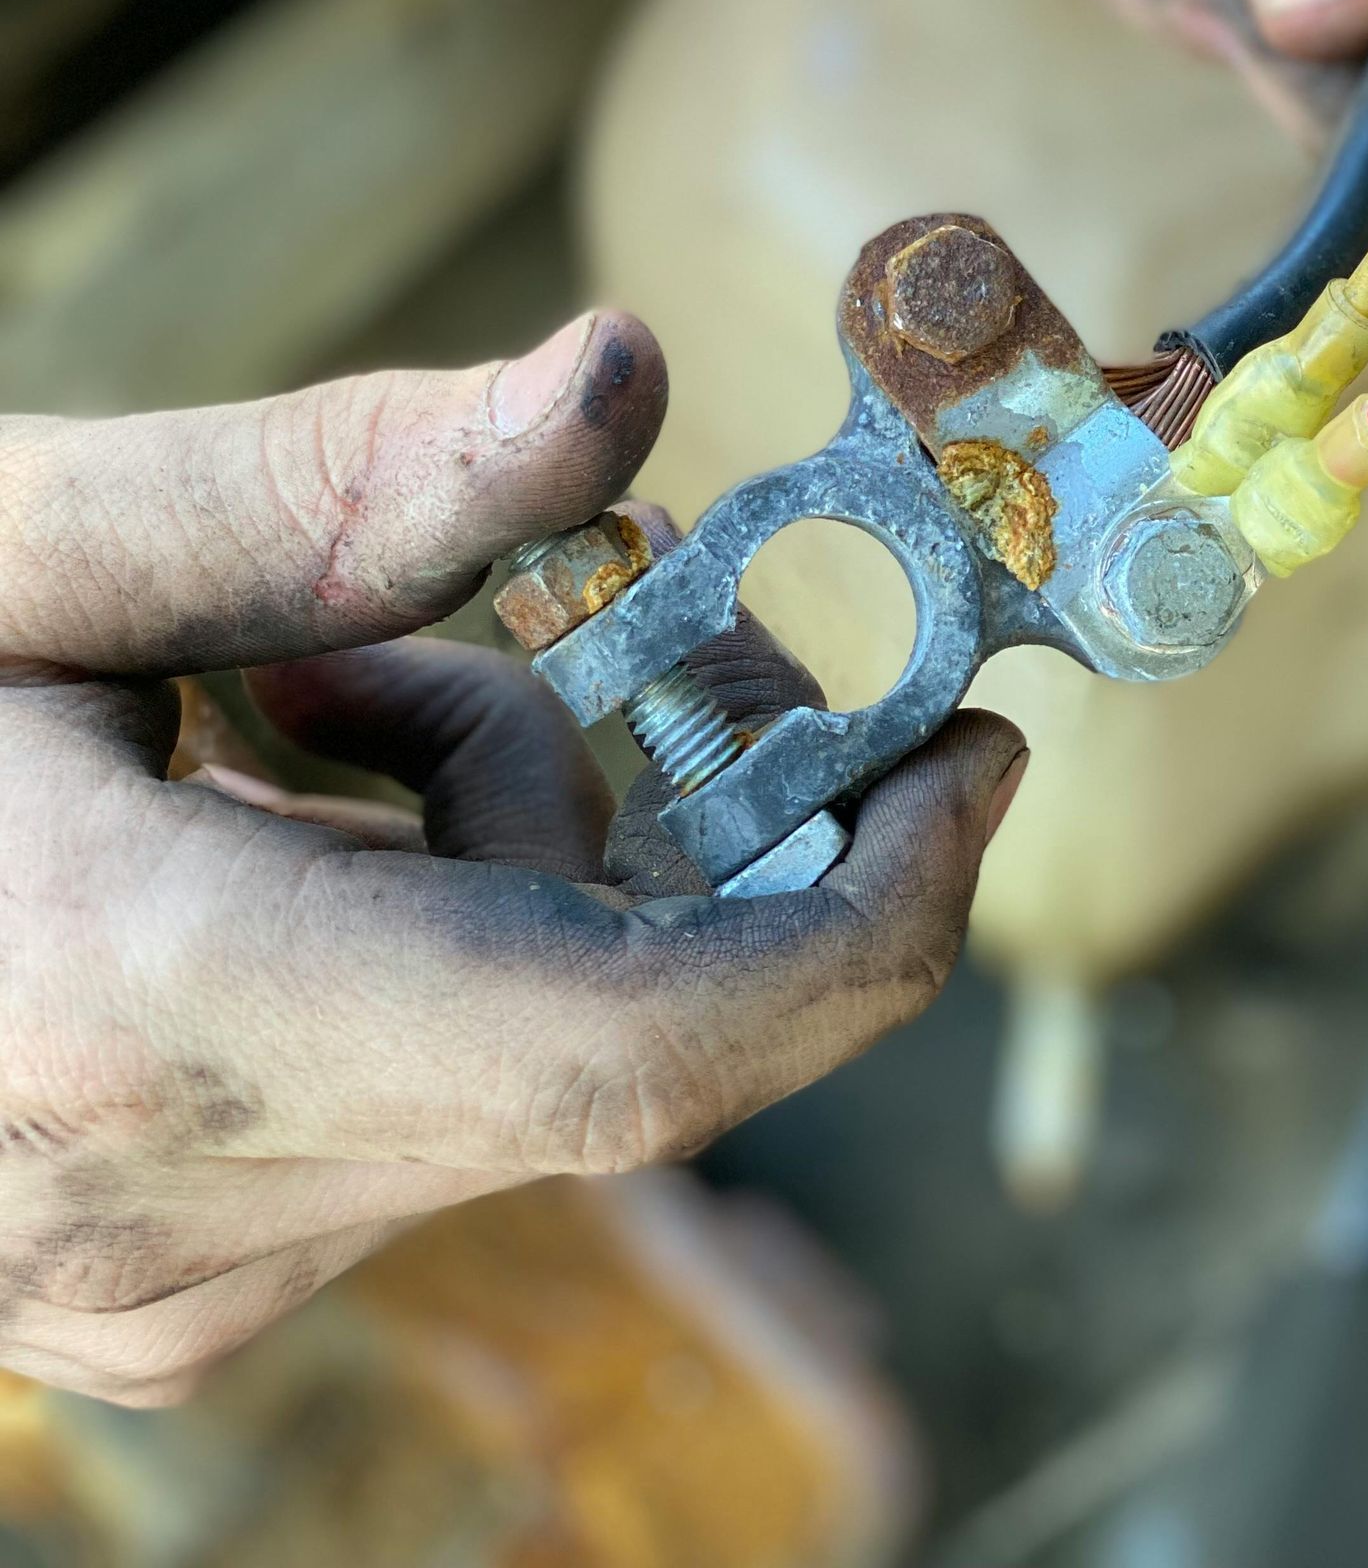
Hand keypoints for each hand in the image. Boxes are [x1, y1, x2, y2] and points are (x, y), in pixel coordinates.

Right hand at [0, 317, 1023, 1403]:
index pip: (636, 1048)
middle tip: (547, 613)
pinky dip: (426, 924)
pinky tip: (257, 808)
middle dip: (634, 805)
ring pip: (521, 1051)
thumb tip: (619, 381)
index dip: (861, 921)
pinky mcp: (163, 1284)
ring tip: (286, 699)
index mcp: (149, 1015)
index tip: (971, 762)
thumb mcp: (27, 541)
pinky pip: (425, 1096)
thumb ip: (337, 481)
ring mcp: (162, 1287)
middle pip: (601, 1019)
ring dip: (496, 841)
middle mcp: (176, 1216)